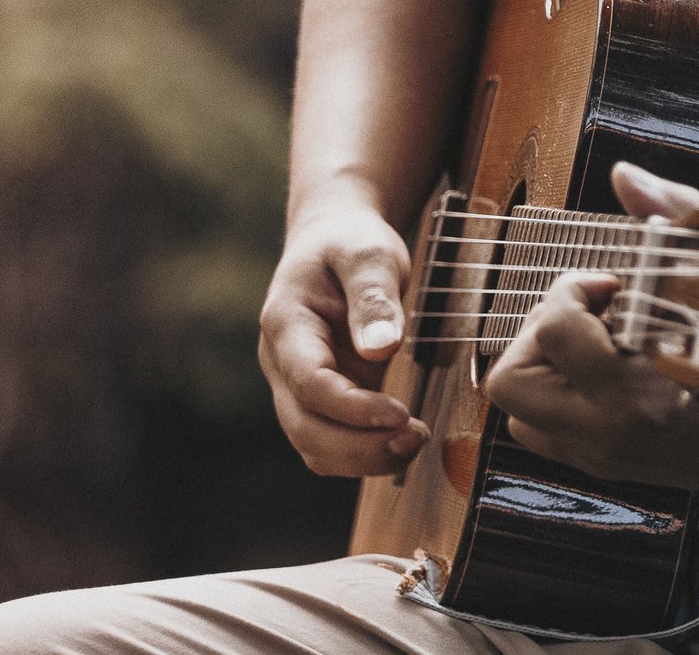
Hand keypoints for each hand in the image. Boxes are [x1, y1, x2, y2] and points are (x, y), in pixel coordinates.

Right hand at [258, 199, 431, 475]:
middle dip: (358, 446)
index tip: (400, 413)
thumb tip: (382, 350)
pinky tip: (402, 441)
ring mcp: (297, 386)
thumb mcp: (368, 253)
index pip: (309, 383)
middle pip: (305, 428)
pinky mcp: (321, 398)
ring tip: (415, 442)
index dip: (351, 408)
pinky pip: (331, 442)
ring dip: (362, 458)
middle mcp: (282, 364)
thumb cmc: (349, 243)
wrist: (332, 240)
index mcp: (286, 325)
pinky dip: (363, 453)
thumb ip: (373, 297)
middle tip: (416, 437)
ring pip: (313, 445)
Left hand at [481, 162, 698, 491]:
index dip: (574, 289)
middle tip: (592, 313)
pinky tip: (601, 371)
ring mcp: (604, 457)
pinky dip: (557, 398)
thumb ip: (674, 215)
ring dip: (543, 369)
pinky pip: (544, 435)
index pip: (556, 330)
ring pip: (517, 413)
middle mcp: (610, 433)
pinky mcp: (607, 467)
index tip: (614, 283)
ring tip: (593, 342)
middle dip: (541, 332)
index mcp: (638, 391)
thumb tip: (624, 177)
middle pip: (510, 381)